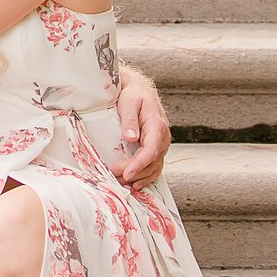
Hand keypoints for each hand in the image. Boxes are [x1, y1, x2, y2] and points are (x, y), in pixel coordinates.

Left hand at [111, 66, 171, 187]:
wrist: (141, 92)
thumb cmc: (134, 96)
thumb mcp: (129, 103)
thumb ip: (129, 120)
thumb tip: (131, 137)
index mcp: (157, 127)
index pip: (150, 151)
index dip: (139, 164)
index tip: (127, 173)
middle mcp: (162, 139)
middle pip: (151, 163)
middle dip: (133, 173)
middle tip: (114, 176)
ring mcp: (161, 146)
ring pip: (153, 168)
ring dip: (138, 178)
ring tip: (120, 182)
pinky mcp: (156, 150)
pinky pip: (154, 168)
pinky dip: (145, 178)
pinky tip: (135, 184)